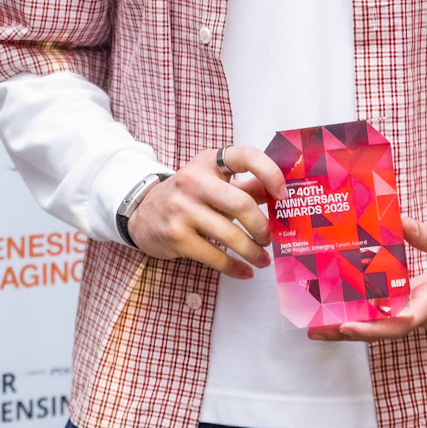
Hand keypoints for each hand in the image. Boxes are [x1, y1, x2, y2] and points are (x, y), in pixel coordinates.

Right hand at [126, 144, 283, 278]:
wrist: (143, 212)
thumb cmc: (188, 196)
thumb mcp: (213, 181)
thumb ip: (246, 185)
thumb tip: (282, 194)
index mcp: (208, 162)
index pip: (244, 156)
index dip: (270, 172)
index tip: (283, 194)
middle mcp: (193, 181)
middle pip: (241, 204)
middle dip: (262, 227)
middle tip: (268, 238)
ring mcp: (182, 209)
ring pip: (230, 235)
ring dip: (252, 252)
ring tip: (262, 259)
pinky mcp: (176, 236)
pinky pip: (215, 256)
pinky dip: (234, 267)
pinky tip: (244, 271)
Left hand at [311, 217, 426, 340]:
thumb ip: (425, 235)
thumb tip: (397, 220)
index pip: (399, 321)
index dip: (372, 326)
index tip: (347, 324)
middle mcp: (418, 312)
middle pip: (379, 330)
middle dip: (347, 331)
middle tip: (315, 329)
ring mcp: (413, 311)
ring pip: (378, 325)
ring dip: (349, 326)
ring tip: (316, 324)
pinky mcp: (410, 305)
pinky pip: (383, 314)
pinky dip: (361, 313)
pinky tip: (339, 306)